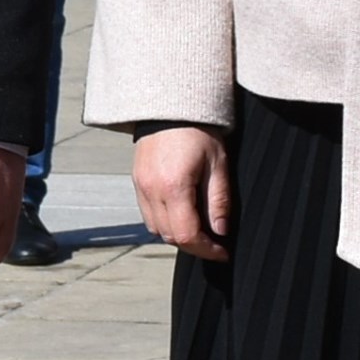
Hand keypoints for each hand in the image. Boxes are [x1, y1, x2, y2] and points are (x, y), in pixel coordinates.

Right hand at [134, 125, 232, 259]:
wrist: (170, 107)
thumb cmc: (198, 131)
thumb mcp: (218, 164)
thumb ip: (219, 201)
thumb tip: (220, 231)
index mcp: (174, 187)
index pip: (187, 234)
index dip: (206, 250)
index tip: (222, 252)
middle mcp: (152, 190)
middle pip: (170, 236)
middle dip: (194, 246)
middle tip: (214, 244)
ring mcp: (140, 187)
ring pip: (156, 229)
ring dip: (177, 235)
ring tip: (198, 229)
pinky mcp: (136, 182)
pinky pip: (148, 214)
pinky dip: (164, 222)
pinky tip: (180, 214)